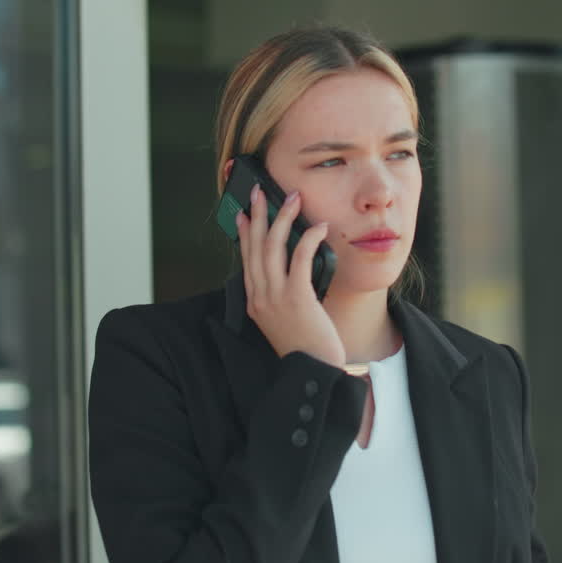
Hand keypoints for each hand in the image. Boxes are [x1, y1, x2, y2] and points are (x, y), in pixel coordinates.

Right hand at [235, 183, 344, 368]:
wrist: (313, 371)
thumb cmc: (305, 345)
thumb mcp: (284, 318)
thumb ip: (282, 294)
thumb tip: (293, 267)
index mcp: (255, 300)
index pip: (246, 259)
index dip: (244, 233)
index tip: (242, 213)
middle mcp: (260, 296)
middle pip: (255, 246)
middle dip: (258, 215)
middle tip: (261, 192)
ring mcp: (276, 296)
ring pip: (273, 247)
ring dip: (283, 218)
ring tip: (293, 198)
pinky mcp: (297, 297)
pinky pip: (300, 259)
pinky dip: (309, 239)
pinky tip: (319, 228)